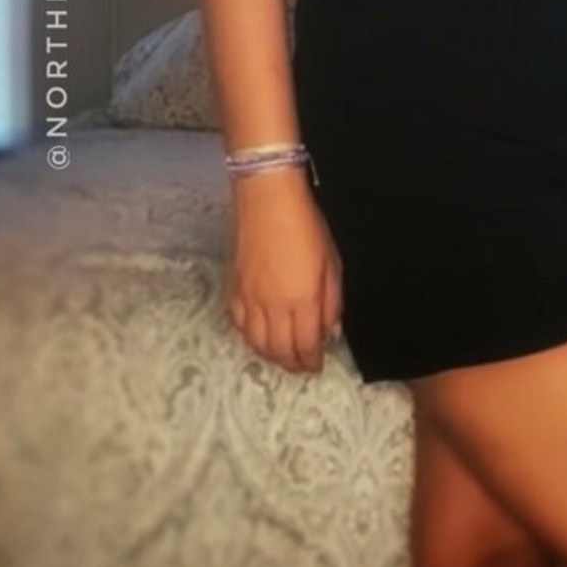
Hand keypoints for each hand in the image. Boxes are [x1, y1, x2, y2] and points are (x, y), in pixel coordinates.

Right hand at [226, 170, 343, 373]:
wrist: (267, 199)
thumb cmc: (305, 225)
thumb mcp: (332, 263)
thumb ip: (332, 302)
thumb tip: (331, 331)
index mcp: (303, 300)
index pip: (306, 346)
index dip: (312, 361)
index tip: (317, 365)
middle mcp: (274, 306)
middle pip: (280, 351)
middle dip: (292, 364)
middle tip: (301, 366)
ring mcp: (250, 299)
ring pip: (257, 343)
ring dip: (271, 356)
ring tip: (282, 357)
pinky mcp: (234, 288)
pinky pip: (239, 325)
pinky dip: (250, 338)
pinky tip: (258, 337)